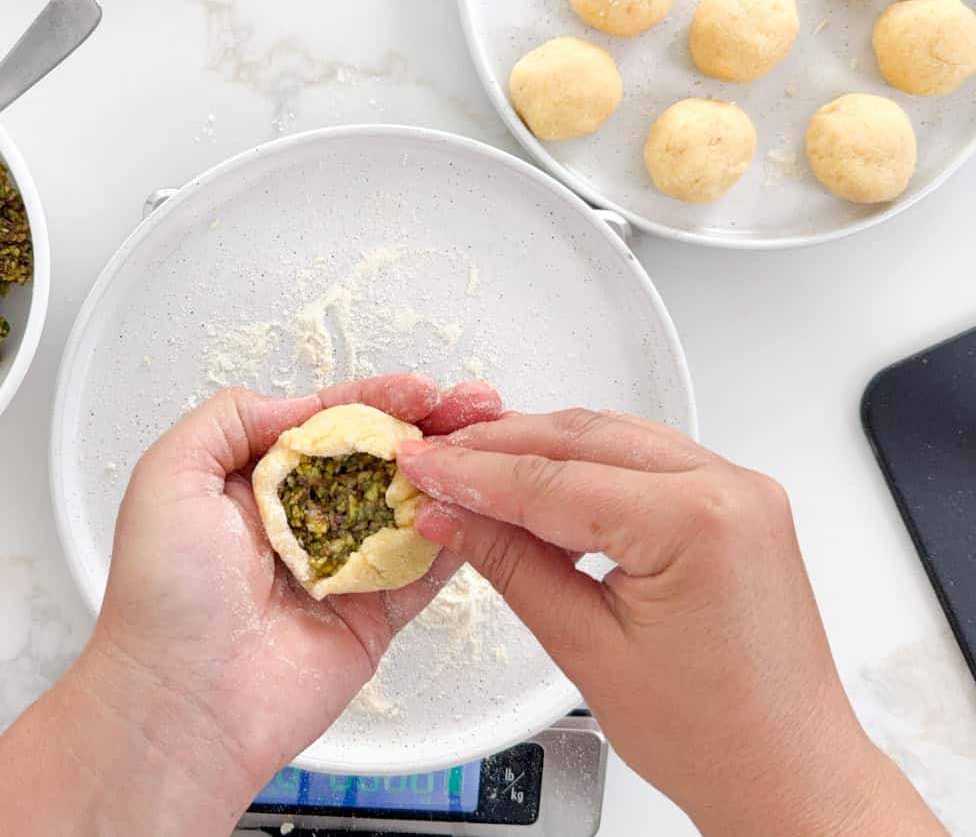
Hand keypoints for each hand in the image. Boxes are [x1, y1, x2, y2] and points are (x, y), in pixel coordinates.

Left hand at [76, 374, 501, 829]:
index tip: (420, 388)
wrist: (183, 702)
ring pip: (410, 506)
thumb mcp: (170, 475)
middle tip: (474, 404)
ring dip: (452, 472)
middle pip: (379, 458)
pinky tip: (482, 501)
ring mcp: (344, 565)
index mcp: (257, 482)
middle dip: (428, 427)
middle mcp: (304, 519)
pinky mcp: (375, 613)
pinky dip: (456, 534)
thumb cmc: (162, 593)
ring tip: (491, 440)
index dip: (377, 400)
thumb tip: (301, 405)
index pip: (329, 424)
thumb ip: (230, 419)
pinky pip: (425, 567)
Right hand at [396, 410, 944, 836]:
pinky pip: (644, 460)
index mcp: (697, 523)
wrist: (785, 771)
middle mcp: (729, 488)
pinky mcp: (734, 503)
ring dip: (539, 449)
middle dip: (499, 447)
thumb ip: (512, 565)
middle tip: (436, 459)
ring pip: (613, 438)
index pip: (554, 479)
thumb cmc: (711, 735)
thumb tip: (452, 515)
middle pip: (584, 438)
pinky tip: (540, 483)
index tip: (422, 467)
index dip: (474, 473)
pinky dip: (585, 464)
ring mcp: (739, 490)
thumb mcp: (586, 649)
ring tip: (473, 467)